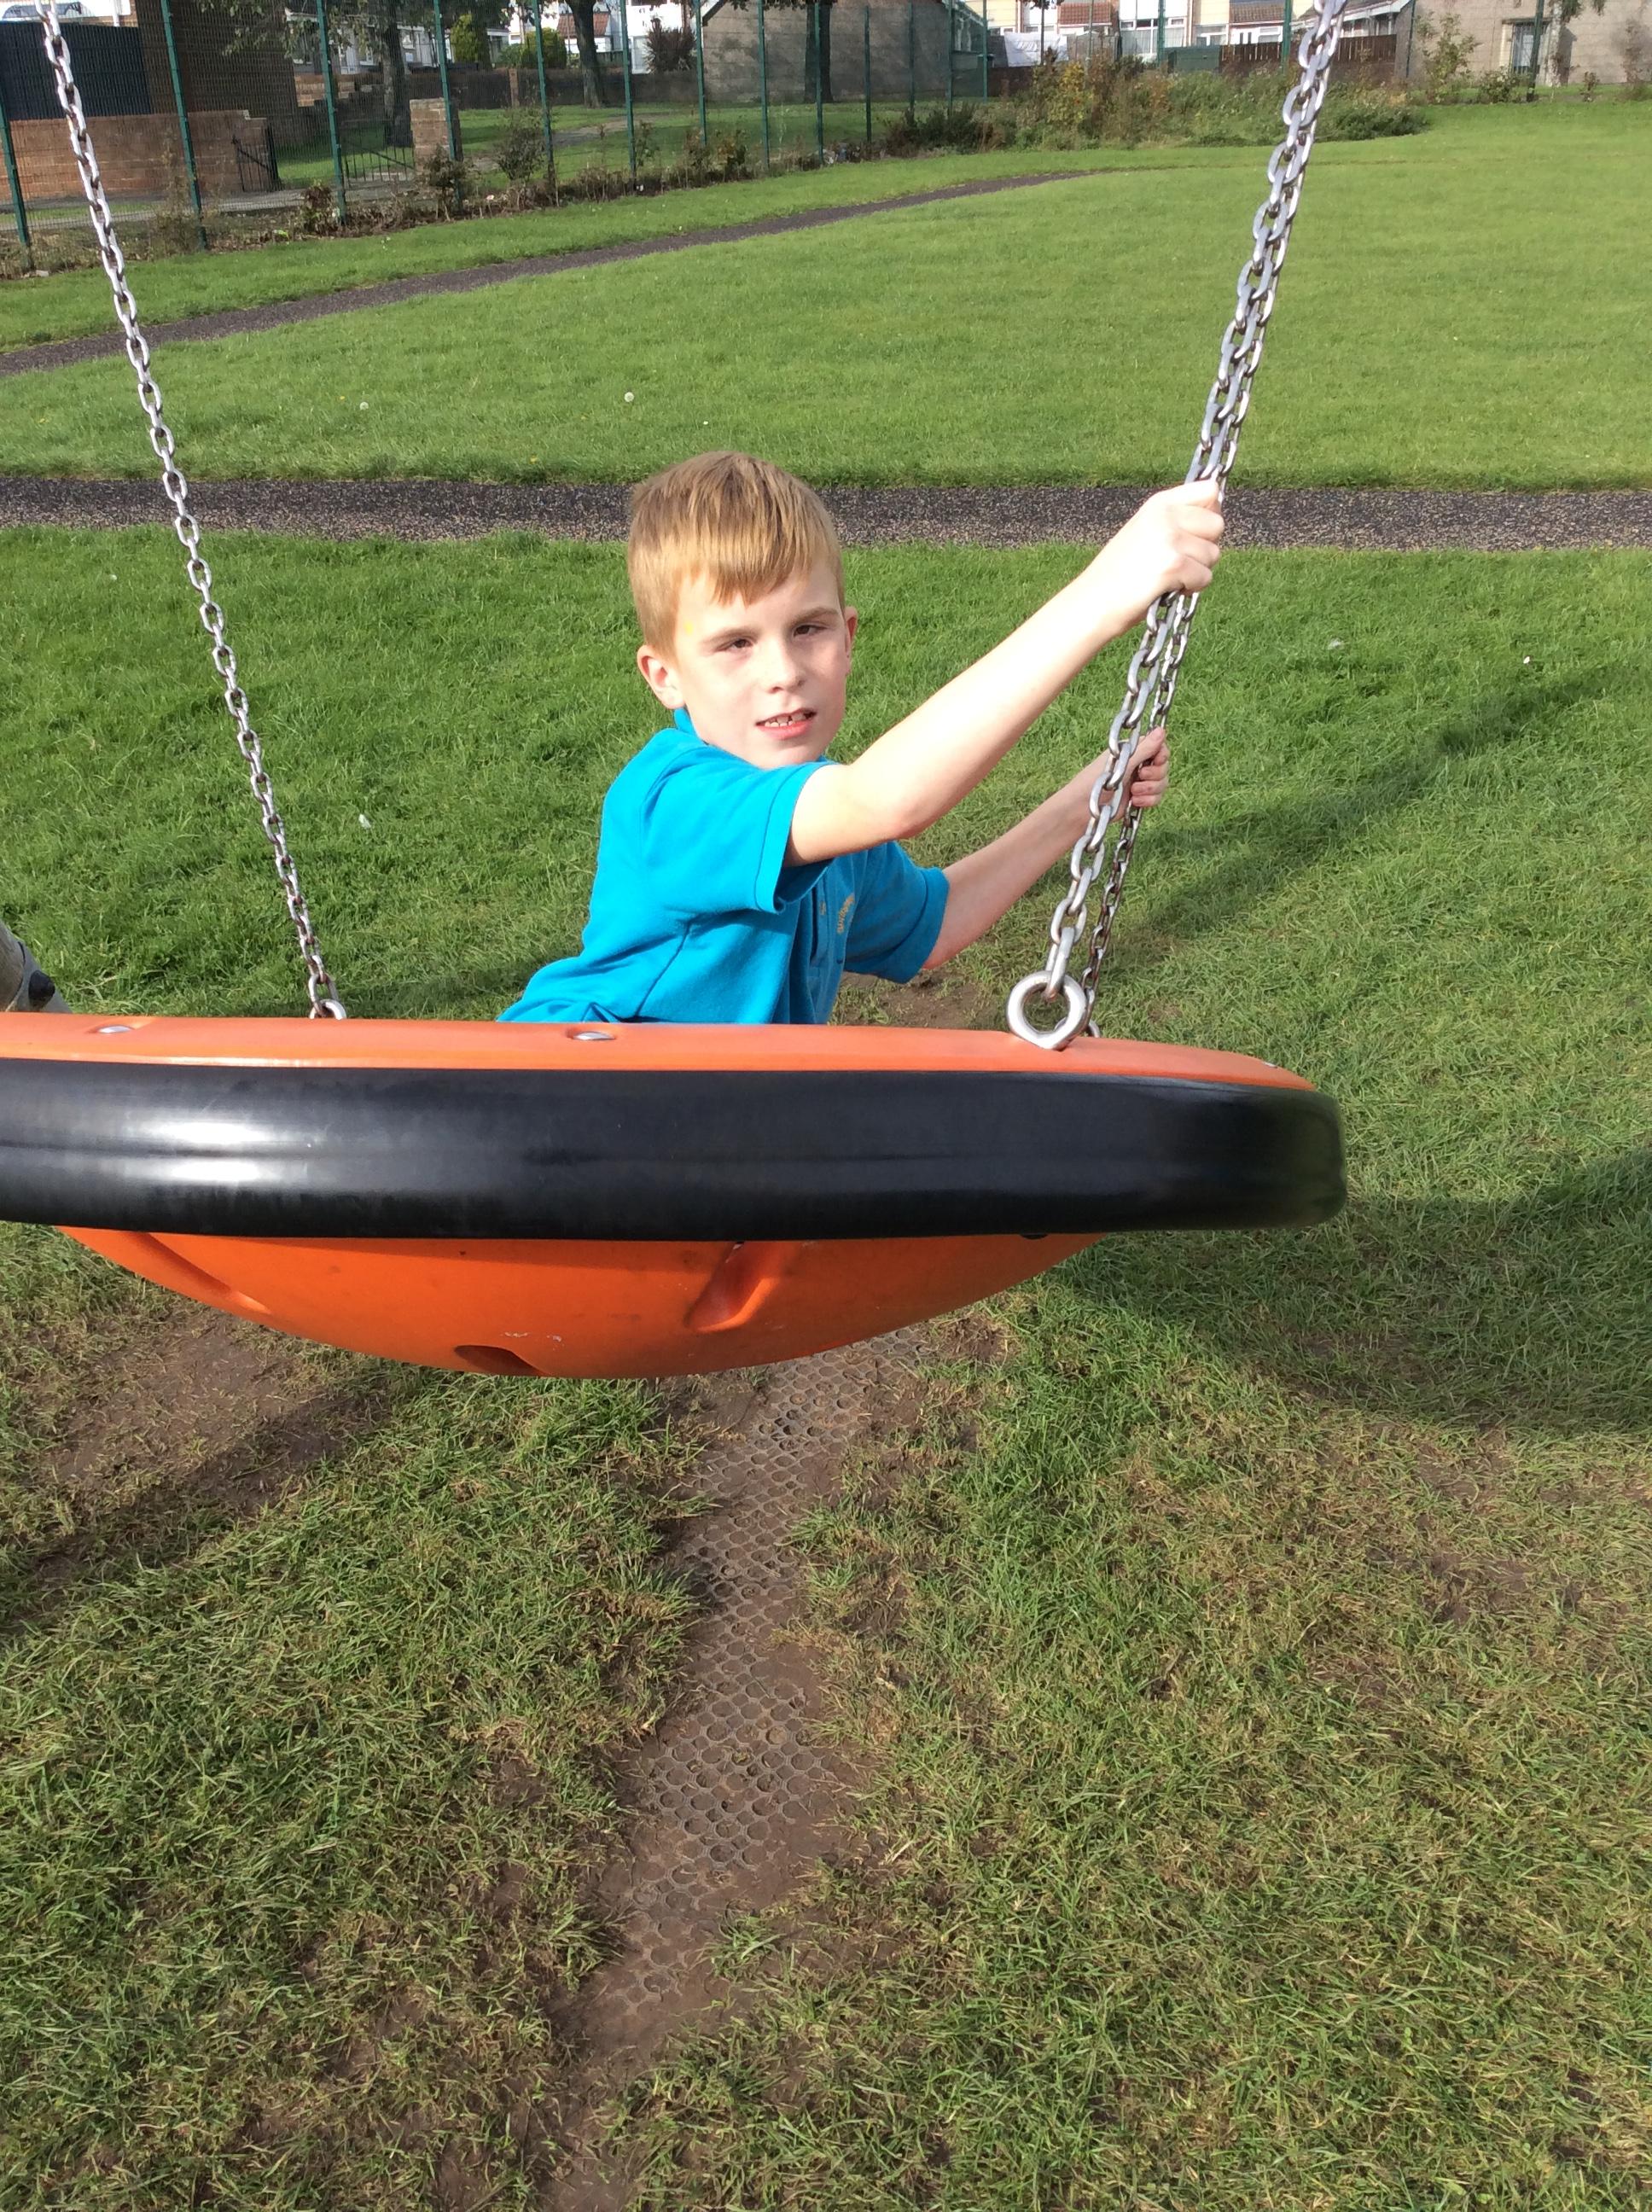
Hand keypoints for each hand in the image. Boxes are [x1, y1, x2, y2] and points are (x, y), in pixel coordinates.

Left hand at [1061, 727, 1169, 827]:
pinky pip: (1156, 798)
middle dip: (1155, 775)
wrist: (1084, 807)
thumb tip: (1161, 730)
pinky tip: (1135, 801)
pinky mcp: (1139, 798)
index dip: (1162, 755)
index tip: (1156, 760)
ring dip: (1150, 789)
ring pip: (1162, 784)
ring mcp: (1139, 782)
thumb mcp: (1124, 762)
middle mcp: (1138, 764)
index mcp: (1133, 751)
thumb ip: (1145, 748)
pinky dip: (1148, 800)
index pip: (1160, 748)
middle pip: (1163, 767)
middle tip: (1139, 777)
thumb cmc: (1097, 780)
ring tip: (1133, 792)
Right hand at [1084, 481, 1223, 633]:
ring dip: (1198, 571)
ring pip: (1213, 554)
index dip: (1210, 513)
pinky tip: (1167, 589)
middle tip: (1179, 562)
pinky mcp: (1173, 565)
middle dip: (1205, 547)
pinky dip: (1191, 588)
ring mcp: (1169, 539)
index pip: (1209, 490)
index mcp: (1158, 503)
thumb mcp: (1145, 532)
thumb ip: (1177, 519)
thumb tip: (1217, 511)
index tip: (1195, 534)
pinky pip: (1205, 577)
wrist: (1093, 602)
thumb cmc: (1119, 574)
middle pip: (1217, 524)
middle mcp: (1165, 515)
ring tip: (1168, 578)